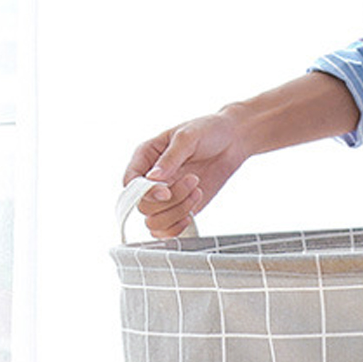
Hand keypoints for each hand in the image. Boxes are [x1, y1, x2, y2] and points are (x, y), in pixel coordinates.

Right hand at [123, 110, 247, 237]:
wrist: (232, 142)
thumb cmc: (207, 131)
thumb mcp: (187, 138)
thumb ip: (170, 158)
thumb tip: (154, 178)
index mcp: (145, 157)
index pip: (130, 183)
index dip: (144, 193)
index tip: (166, 192)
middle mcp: (152, 179)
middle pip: (144, 206)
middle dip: (171, 199)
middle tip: (193, 180)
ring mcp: (166, 196)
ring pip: (155, 220)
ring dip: (177, 212)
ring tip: (197, 191)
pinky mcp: (180, 208)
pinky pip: (167, 229)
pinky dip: (177, 228)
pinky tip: (191, 214)